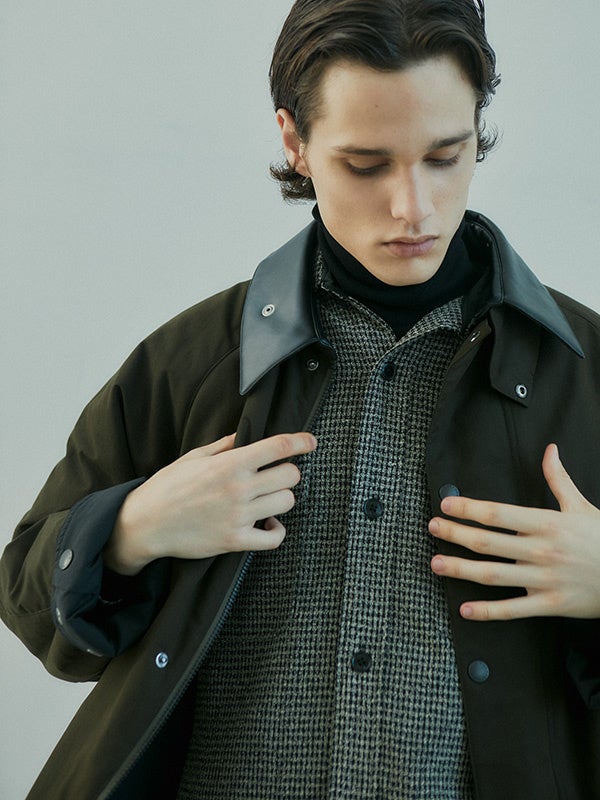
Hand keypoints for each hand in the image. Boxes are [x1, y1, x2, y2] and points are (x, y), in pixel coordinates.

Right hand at [105, 432, 316, 574]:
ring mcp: (238, 516)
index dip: (301, 442)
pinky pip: (274, 538)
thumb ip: (224, 445)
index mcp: (229, 464)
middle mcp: (238, 489)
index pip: (277, 447)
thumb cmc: (167, 486)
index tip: (311, 442)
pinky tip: (267, 523)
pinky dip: (276, 530)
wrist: (145, 524)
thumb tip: (246, 435)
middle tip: (275, 475)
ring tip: (267, 499)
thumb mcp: (194, 457)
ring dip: (281, 498)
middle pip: (290, 476)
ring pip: (286, 502)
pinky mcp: (235, 541)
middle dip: (288, 472)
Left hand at [429, 444, 599, 620]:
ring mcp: (544, 579)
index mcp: (547, 523)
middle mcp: (541, 550)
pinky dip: (489, 611)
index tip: (446, 504)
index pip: (499, 514)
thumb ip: (559, 479)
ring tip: (436, 564)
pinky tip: (466, 610)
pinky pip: (514, 610)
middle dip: (455, 534)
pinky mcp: (551, 605)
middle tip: (431, 528)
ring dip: (461, 569)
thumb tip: (549, 450)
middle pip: (489, 542)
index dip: (470, 509)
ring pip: (494, 575)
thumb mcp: (581, 506)